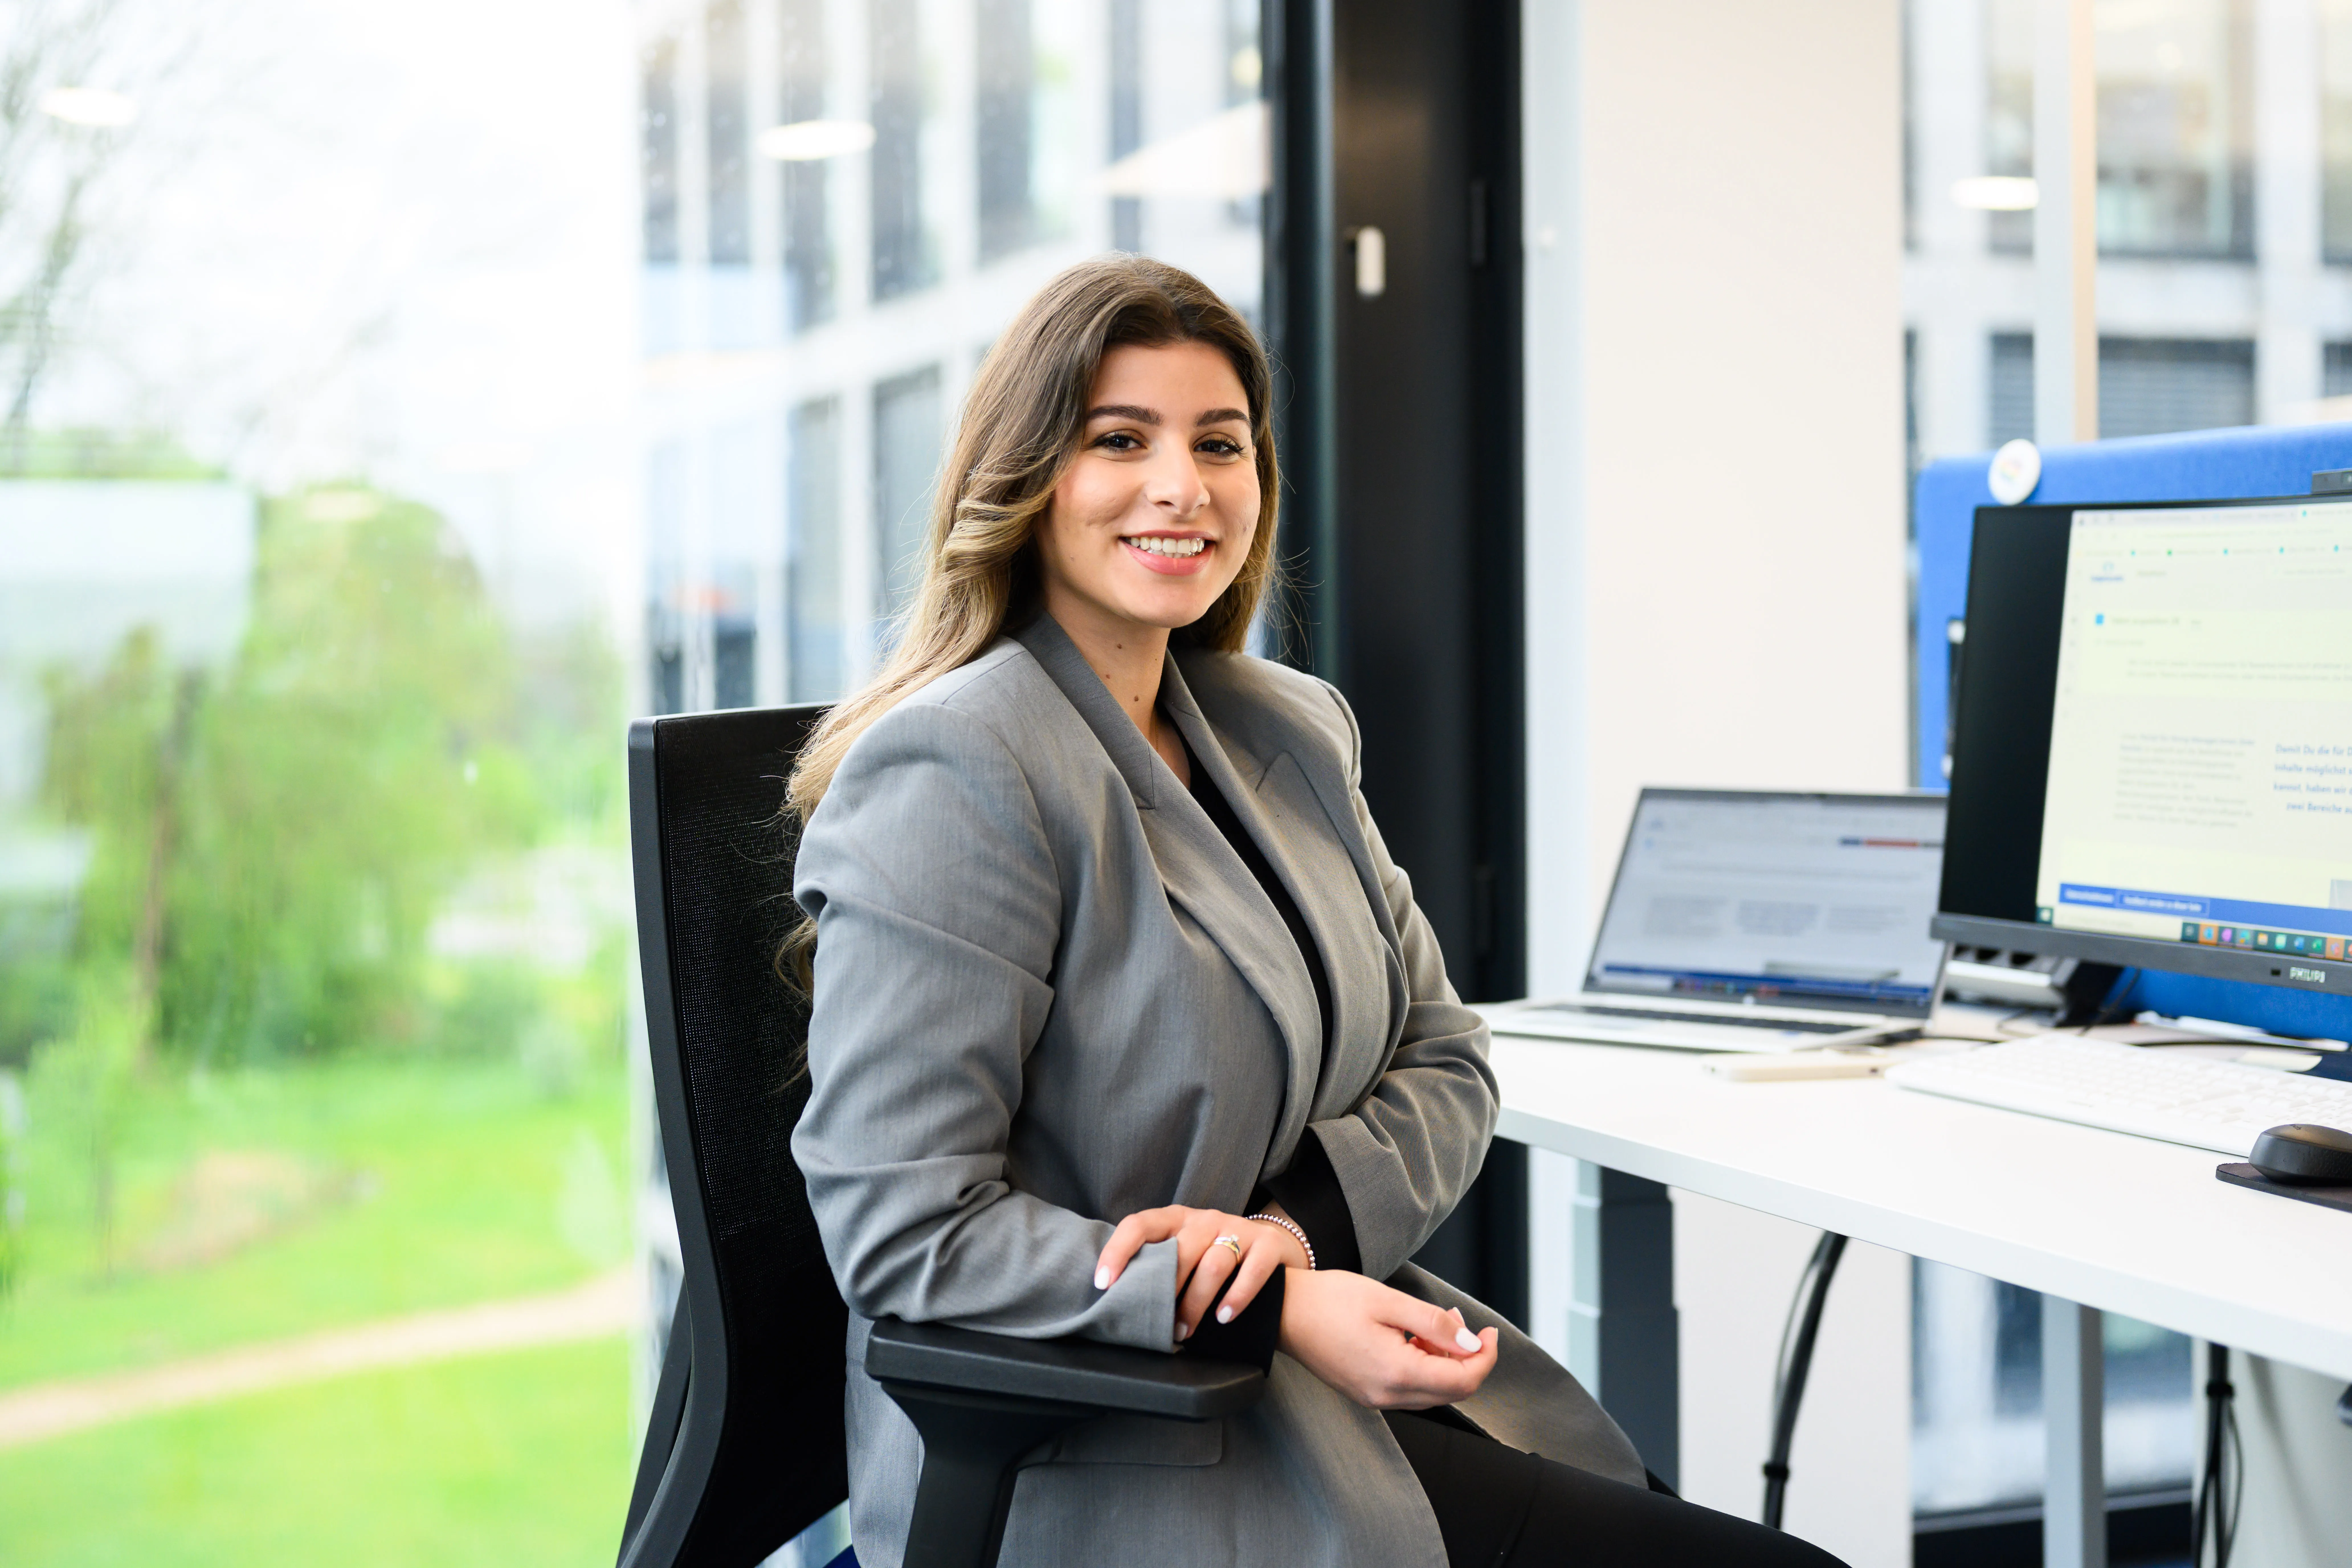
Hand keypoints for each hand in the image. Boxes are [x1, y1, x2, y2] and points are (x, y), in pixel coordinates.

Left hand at [1094, 1205, 1310, 1340]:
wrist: (1272, 1250)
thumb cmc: (1213, 1260)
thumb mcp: (1183, 1255)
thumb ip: (1159, 1268)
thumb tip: (1121, 1305)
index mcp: (1176, 1219)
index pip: (1139, 1225)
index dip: (1118, 1251)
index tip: (1102, 1283)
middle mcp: (1205, 1219)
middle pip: (1180, 1251)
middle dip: (1166, 1293)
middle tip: (1159, 1327)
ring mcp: (1238, 1229)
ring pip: (1213, 1264)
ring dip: (1196, 1303)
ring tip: (1184, 1332)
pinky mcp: (1267, 1245)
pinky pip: (1251, 1271)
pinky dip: (1237, 1297)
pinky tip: (1224, 1317)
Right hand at [1277, 1269, 1498, 1408]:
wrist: (1283, 1312)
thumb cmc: (1329, 1300)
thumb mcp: (1388, 1300)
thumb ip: (1433, 1324)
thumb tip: (1471, 1343)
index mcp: (1394, 1373)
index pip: (1462, 1382)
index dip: (1485, 1358)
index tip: (1489, 1332)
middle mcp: (1385, 1396)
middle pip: (1450, 1391)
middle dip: (1466, 1357)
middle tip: (1459, 1321)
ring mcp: (1374, 1398)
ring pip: (1431, 1391)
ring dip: (1444, 1361)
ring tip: (1437, 1323)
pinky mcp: (1365, 1392)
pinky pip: (1409, 1388)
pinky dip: (1423, 1365)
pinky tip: (1413, 1337)